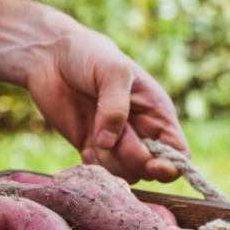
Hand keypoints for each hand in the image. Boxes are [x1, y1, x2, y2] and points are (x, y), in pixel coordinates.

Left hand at [25, 27, 189, 183]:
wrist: (50, 57)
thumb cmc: (89, 55)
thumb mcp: (112, 70)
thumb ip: (115, 106)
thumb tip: (108, 143)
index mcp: (156, 113)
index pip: (178, 153)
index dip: (171, 166)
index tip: (154, 165)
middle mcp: (140, 132)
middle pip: (149, 169)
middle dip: (132, 158)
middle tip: (113, 135)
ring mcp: (115, 142)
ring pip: (125, 175)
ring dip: (109, 162)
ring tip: (95, 136)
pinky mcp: (91, 148)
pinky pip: (101, 173)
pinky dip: (93, 166)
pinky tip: (85, 146)